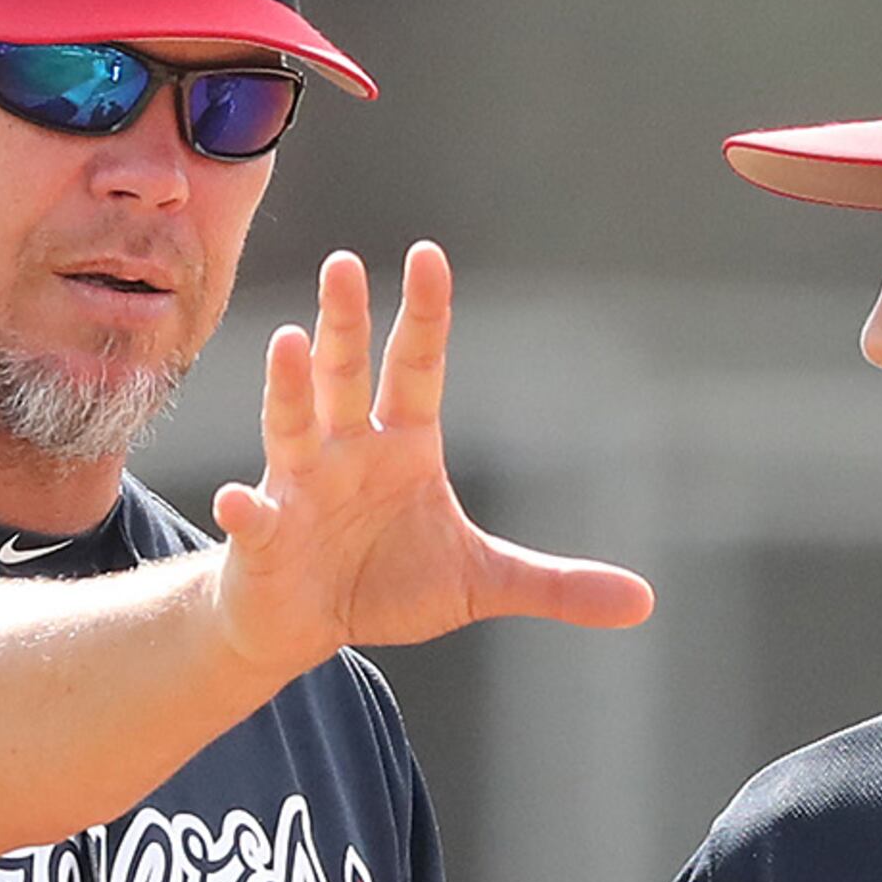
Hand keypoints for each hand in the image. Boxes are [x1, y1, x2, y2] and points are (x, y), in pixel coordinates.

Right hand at [209, 243, 653, 674]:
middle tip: (346, 264)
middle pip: (346, 374)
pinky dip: (245, 511)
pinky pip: (252, 518)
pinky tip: (238, 503)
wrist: (307, 625)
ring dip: (289, 387)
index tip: (428, 255)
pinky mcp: (263, 537)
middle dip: (345, 322)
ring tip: (289, 343)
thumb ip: (555, 584)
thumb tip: (644, 601)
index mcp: (402, 444)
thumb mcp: (482, 583)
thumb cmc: (389, 583)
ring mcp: (299, 487)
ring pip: (293, 425)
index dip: (424, 315)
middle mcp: (346, 450)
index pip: (416, 365)